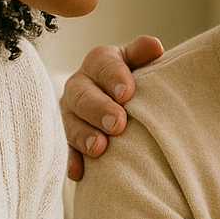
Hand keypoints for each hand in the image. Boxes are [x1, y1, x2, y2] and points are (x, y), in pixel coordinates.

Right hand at [61, 35, 162, 179]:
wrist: (121, 105)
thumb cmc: (134, 82)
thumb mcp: (139, 64)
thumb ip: (142, 54)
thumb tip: (155, 46)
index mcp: (99, 63)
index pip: (103, 64)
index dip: (114, 77)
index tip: (127, 93)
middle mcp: (80, 85)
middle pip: (83, 94)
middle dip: (99, 109)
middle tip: (117, 123)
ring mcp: (70, 112)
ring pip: (70, 122)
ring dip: (83, 135)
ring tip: (99, 148)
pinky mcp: (66, 137)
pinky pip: (64, 149)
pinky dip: (71, 160)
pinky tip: (79, 172)